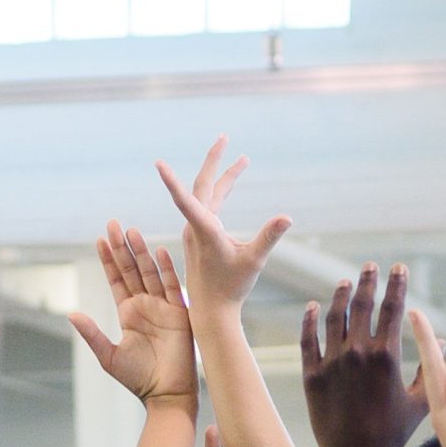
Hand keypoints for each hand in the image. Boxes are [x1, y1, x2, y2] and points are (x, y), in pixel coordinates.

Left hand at [69, 223, 195, 405]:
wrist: (166, 393)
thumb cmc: (138, 379)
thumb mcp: (109, 356)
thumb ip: (91, 334)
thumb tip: (71, 313)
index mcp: (128, 313)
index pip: (116, 280)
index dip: (108, 260)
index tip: (99, 239)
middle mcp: (145, 305)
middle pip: (131, 269)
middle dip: (122, 247)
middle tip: (113, 223)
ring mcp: (163, 307)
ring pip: (149, 272)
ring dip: (140, 252)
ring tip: (132, 231)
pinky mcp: (179, 313)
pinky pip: (172, 286)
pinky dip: (166, 269)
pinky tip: (159, 251)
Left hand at [157, 136, 290, 315]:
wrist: (212, 311)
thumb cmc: (231, 289)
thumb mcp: (254, 262)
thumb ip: (269, 237)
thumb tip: (287, 217)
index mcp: (204, 231)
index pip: (186, 199)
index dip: (172, 180)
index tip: (158, 163)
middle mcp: (196, 227)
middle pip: (202, 186)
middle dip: (214, 160)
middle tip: (223, 136)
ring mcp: (196, 231)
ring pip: (208, 195)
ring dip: (224, 176)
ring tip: (244, 160)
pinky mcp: (200, 236)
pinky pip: (209, 206)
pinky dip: (221, 191)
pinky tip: (229, 184)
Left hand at [301, 263, 428, 446]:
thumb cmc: (393, 433)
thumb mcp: (420, 401)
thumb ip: (431, 368)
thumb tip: (442, 341)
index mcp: (386, 355)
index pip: (393, 309)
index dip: (396, 285)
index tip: (398, 268)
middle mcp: (357, 353)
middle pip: (362, 306)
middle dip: (368, 282)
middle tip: (370, 267)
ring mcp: (332, 362)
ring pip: (333, 318)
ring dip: (340, 296)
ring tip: (345, 283)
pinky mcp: (312, 376)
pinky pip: (308, 340)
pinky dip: (309, 320)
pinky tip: (312, 307)